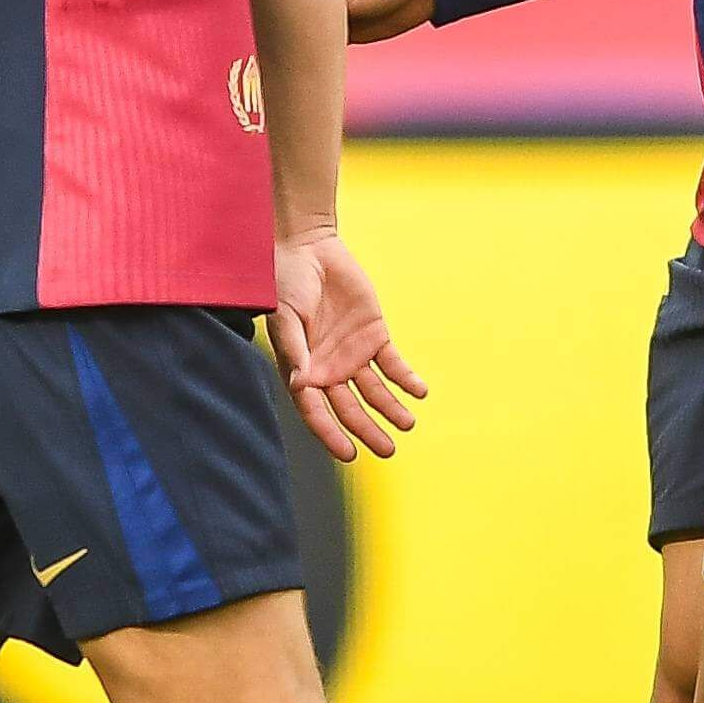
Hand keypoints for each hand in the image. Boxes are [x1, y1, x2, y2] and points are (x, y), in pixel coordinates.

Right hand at [267, 229, 427, 462]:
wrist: (308, 248)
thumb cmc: (286, 284)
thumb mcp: (285, 317)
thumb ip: (295, 351)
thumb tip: (301, 386)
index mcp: (303, 371)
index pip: (317, 412)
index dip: (332, 434)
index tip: (349, 454)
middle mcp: (329, 369)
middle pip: (351, 409)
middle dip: (368, 430)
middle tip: (388, 449)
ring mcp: (353, 353)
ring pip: (375, 391)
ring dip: (391, 408)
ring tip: (407, 424)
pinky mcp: (374, 335)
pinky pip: (393, 363)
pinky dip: (406, 378)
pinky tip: (419, 391)